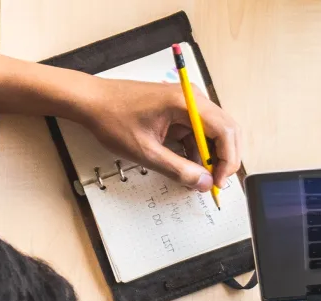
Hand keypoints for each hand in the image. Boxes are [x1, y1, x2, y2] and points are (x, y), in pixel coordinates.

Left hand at [74, 77, 241, 191]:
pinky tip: (187, 166)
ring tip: (196, 177)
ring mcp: (187, 103)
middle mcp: (192, 98)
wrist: (92, 101)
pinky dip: (197, 151)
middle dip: (223, 159)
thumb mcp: (147, 152)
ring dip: (209, 157)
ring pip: (213, 133)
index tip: (217, 180)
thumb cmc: (113, 117)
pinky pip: (198, 132)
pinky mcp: (180, 110)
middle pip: (226, 130)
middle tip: (213, 182)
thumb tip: (203, 182)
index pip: (225, 131)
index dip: (227, 160)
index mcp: (186, 102)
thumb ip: (178, 170)